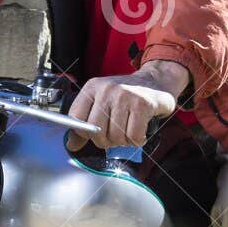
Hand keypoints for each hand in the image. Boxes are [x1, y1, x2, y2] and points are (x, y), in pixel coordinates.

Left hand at [66, 60, 189, 150]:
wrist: (156, 82)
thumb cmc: (126, 96)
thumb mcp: (102, 103)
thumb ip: (85, 123)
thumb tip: (71, 144)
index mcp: (92, 87)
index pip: (76, 117)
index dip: (84, 132)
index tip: (94, 133)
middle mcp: (107, 89)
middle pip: (96, 130)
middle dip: (106, 141)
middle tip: (115, 136)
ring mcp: (125, 95)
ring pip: (116, 136)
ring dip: (124, 141)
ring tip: (128, 131)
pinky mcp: (142, 104)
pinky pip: (133, 136)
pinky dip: (137, 140)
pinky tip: (139, 132)